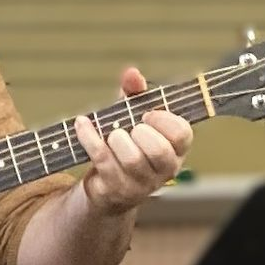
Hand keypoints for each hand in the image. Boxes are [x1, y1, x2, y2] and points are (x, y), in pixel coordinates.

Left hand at [73, 66, 192, 216]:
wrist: (106, 185)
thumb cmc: (127, 145)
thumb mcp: (133, 117)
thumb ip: (136, 94)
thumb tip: (132, 74)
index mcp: (176, 150)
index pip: (182, 135)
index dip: (164, 120)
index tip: (148, 114)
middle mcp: (164, 170)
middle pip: (159, 150)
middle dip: (141, 132)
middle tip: (132, 127)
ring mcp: (141, 184)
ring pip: (132, 159)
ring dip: (117, 139)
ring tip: (112, 134)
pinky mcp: (116, 190)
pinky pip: (103, 160)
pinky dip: (90, 138)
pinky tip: (82, 124)